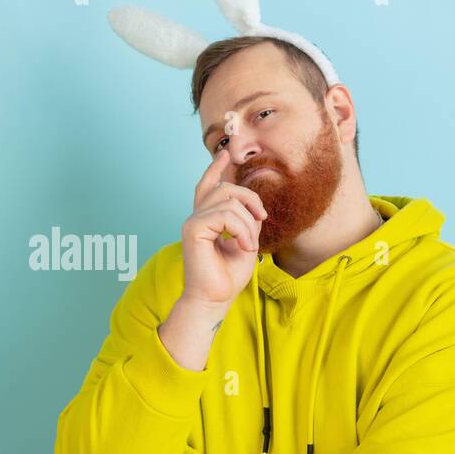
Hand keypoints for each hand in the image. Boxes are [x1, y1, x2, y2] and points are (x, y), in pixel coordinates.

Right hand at [181, 149, 267, 308]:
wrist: (215, 299)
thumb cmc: (228, 277)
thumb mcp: (246, 242)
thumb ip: (246, 221)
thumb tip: (252, 206)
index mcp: (206, 220)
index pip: (208, 186)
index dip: (216, 169)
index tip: (226, 154)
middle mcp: (196, 218)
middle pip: (224, 187)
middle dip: (249, 198)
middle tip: (262, 219)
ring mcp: (192, 222)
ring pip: (228, 200)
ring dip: (248, 223)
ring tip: (250, 245)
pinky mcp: (193, 229)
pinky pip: (225, 215)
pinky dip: (241, 231)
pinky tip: (244, 247)